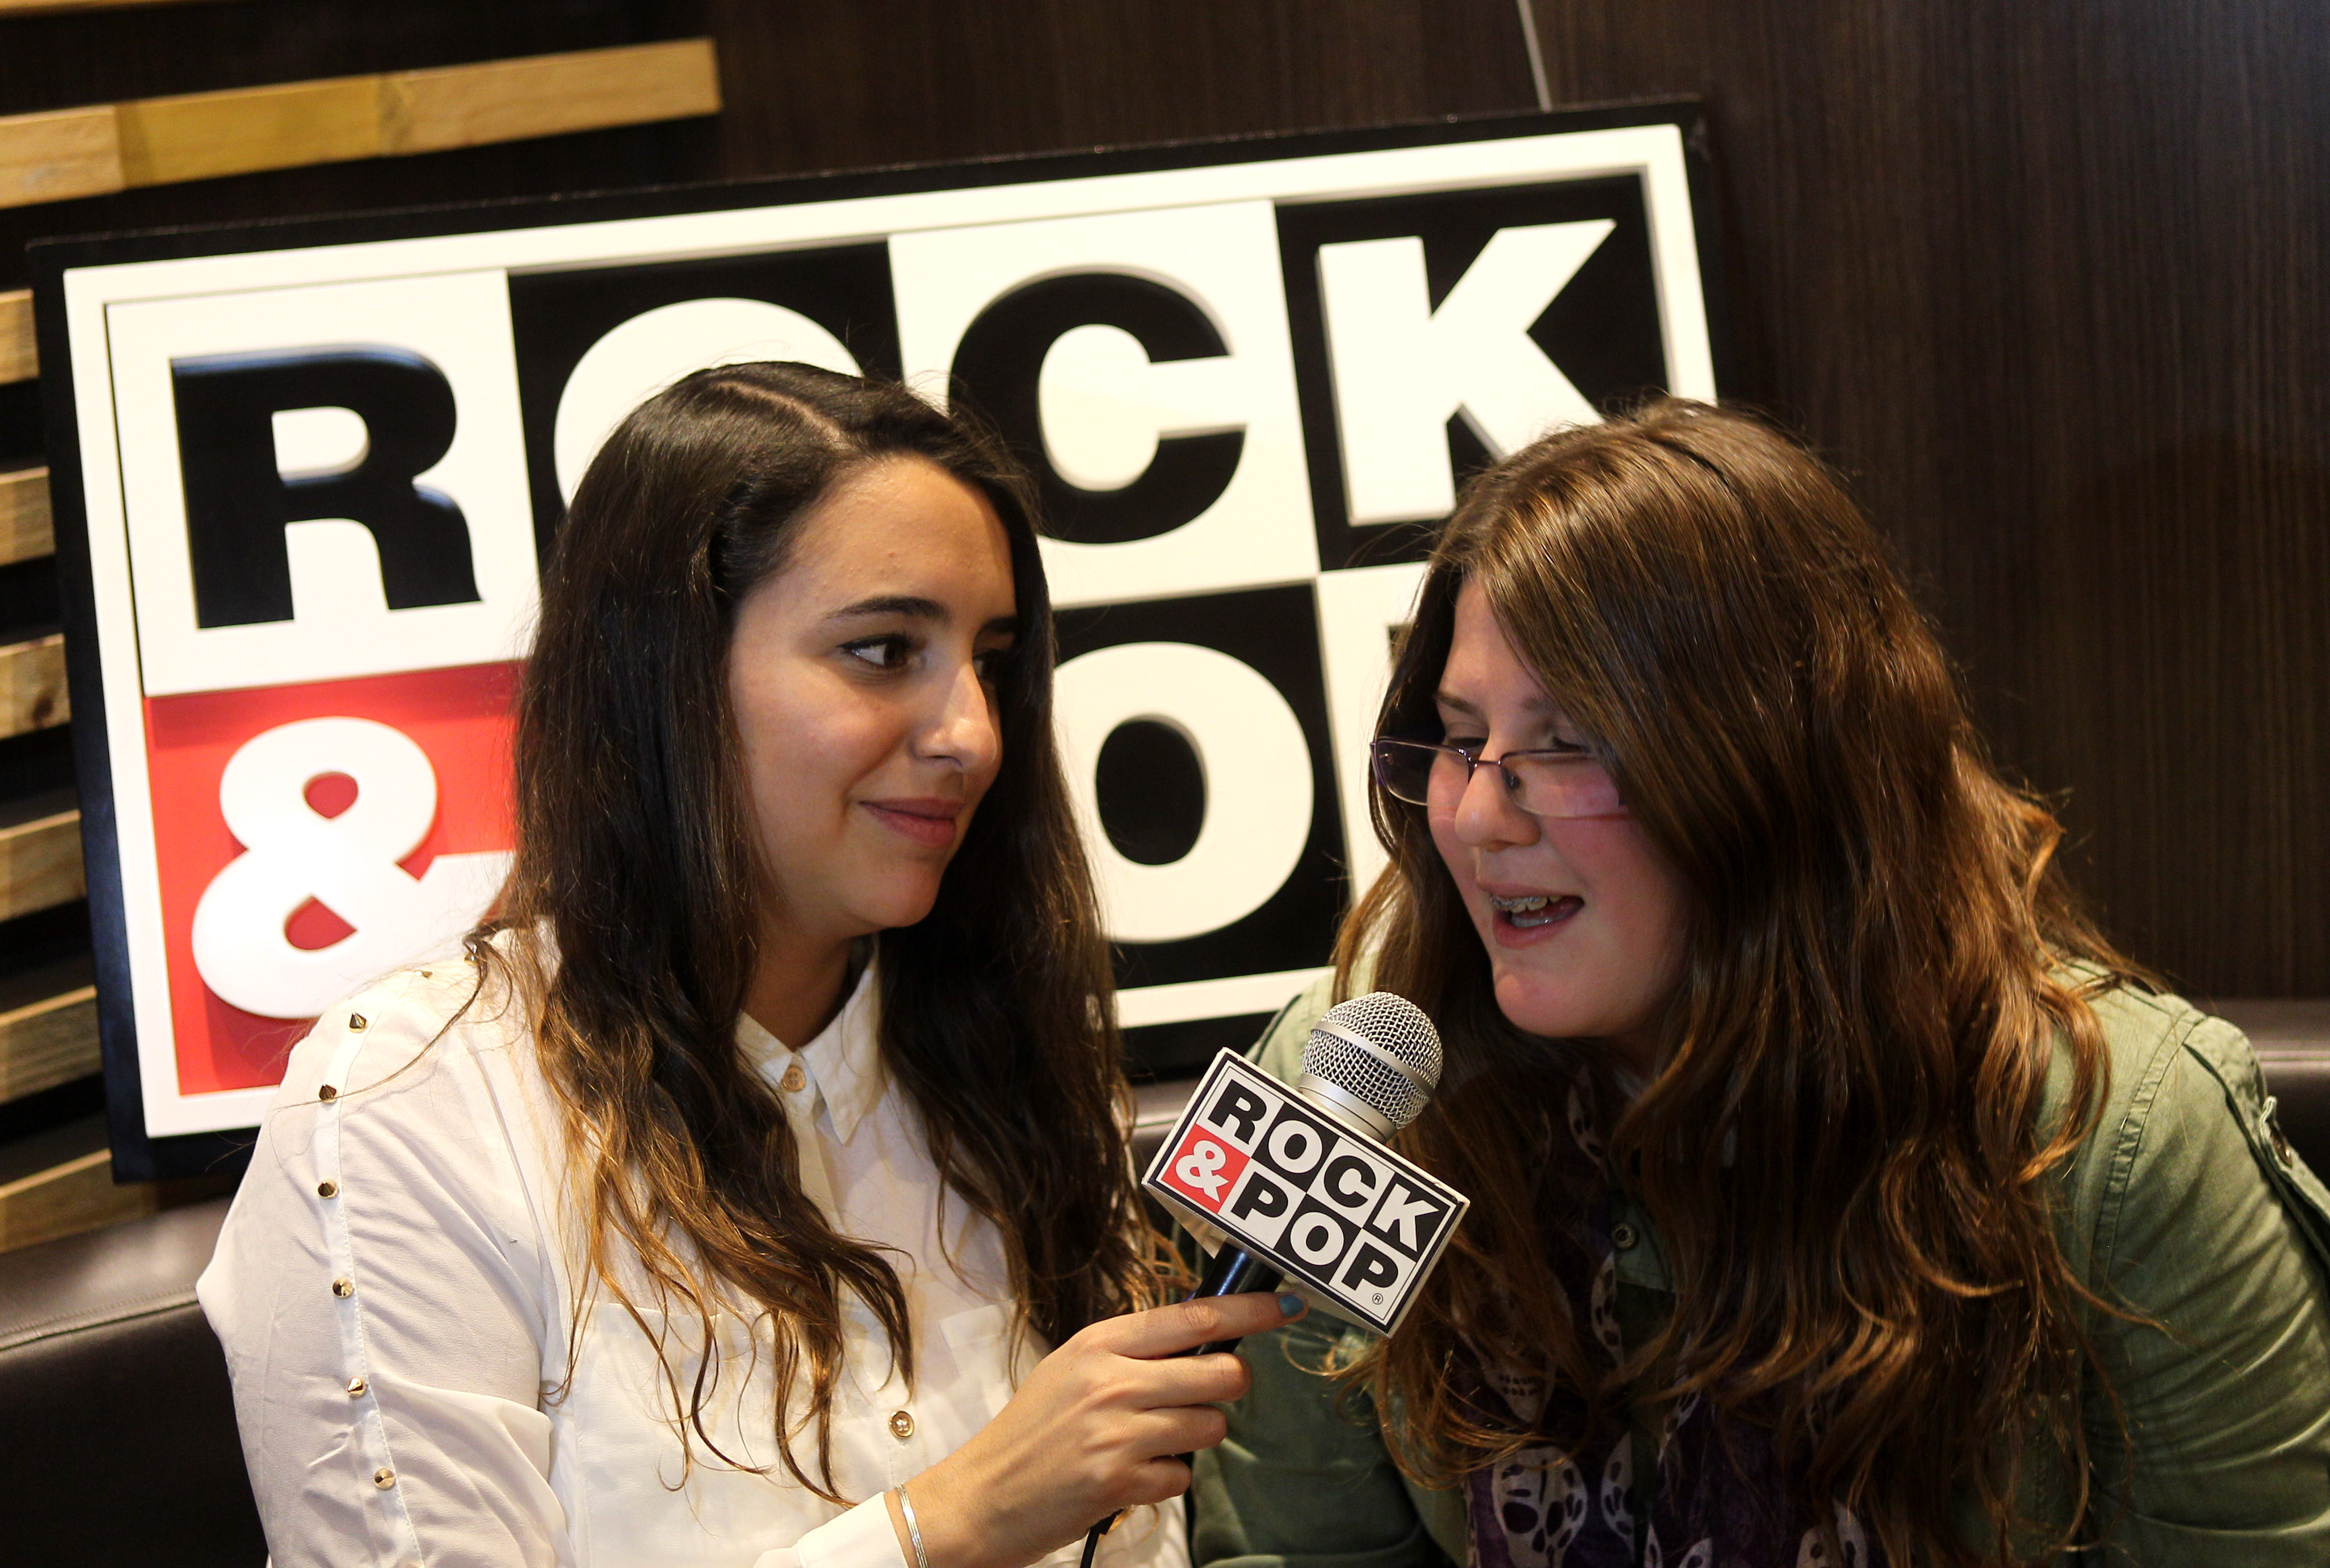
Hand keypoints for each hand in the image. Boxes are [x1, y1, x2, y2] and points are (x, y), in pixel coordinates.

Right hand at [893, 1291, 1304, 1567]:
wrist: (982, 1497)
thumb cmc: (1032, 1431)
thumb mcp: (1072, 1370)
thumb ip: (1131, 1352)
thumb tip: (1204, 1341)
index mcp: (1099, 1343)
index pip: (1194, 1318)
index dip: (1250, 1311)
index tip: (1286, 1305)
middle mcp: (1112, 1381)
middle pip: (1220, 1373)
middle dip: (1228, 1387)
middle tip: (1206, 1395)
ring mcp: (1118, 1433)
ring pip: (1210, 1426)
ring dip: (1193, 1437)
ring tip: (1150, 1441)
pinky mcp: (1122, 1481)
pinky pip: (1184, 1475)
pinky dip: (1167, 1478)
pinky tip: (1131, 1475)